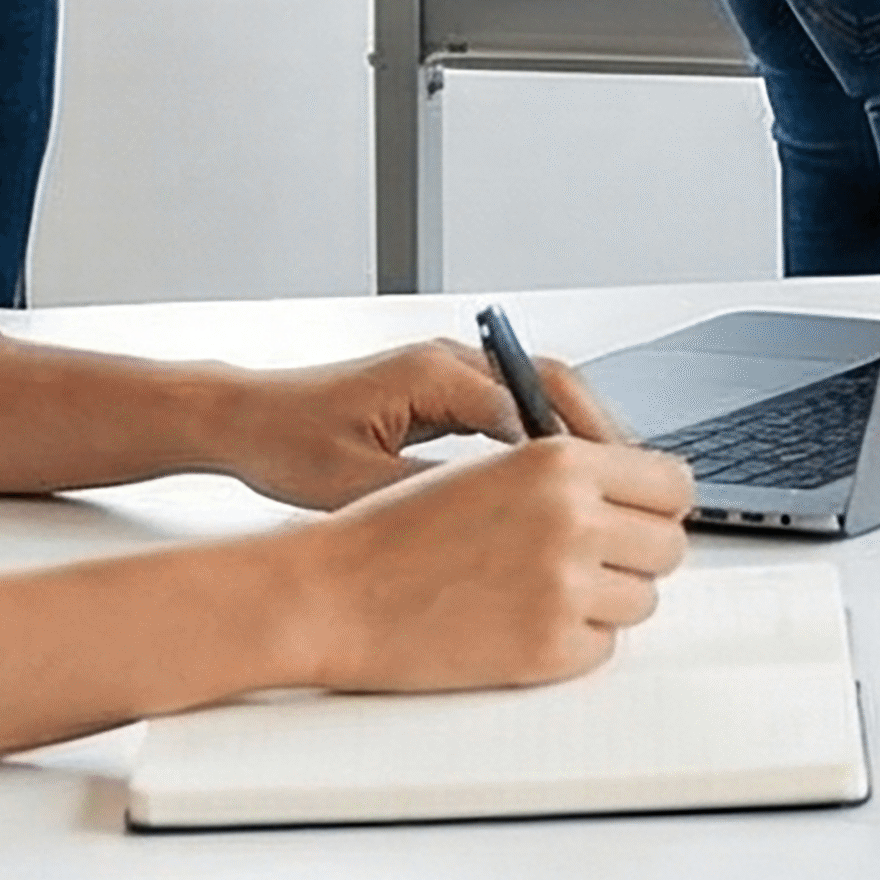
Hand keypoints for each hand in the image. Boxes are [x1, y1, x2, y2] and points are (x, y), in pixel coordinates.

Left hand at [203, 333, 609, 510]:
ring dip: (576, 434)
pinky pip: (511, 408)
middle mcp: (449, 362)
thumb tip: (493, 517)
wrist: (243, 418)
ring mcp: (447, 372)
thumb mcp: (352, 483)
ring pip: (537, 394)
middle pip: (553, 383)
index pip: (532, 403)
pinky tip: (557, 481)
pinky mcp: (440, 391)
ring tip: (611, 485)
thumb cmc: (285, 443)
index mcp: (433, 373)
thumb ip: (425, 494)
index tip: (610, 485)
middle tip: (635, 481)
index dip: (578, 448)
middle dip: (598, 431)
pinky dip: (542, 438)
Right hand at [286, 432, 694, 694]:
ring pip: (642, 600)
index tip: (639, 516)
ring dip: (604, 600)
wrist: (330, 593)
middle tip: (587, 561)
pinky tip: (518, 625)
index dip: (656, 503)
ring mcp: (564, 588)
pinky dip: (572, 644)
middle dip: (635, 554)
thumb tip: (637, 495)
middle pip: (668, 544)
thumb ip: (568, 474)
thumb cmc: (393, 530)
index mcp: (558, 461)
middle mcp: (572, 519)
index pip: (671, 482)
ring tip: (538, 592)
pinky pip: (602, 648)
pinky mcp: (548, 650)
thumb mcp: (490, 469)